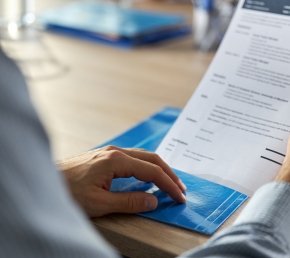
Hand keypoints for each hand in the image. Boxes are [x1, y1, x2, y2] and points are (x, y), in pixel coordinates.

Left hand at [58, 146, 185, 217]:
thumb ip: (128, 201)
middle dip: (169, 173)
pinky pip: (133, 158)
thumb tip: (153, 200)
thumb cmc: (67, 193)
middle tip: (181, 189)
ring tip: (169, 182)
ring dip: (159, 169)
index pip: (152, 171)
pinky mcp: (104, 156)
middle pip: (152, 158)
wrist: (43, 181)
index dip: (169, 184)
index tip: (180, 196)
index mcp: (116, 160)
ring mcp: (110, 152)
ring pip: (143, 156)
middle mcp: (116, 151)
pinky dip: (146, 166)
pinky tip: (147, 176)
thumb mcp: (98, 203)